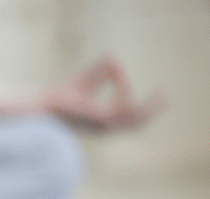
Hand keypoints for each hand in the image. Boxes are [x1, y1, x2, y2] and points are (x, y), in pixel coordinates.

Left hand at [45, 57, 166, 131]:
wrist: (43, 107)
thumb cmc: (61, 97)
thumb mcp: (86, 80)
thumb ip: (101, 71)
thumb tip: (114, 59)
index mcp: (102, 121)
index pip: (125, 111)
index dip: (124, 88)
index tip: (114, 68)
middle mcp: (104, 127)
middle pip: (136, 124)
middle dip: (151, 111)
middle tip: (166, 98)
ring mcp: (103, 126)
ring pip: (134, 120)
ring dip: (149, 108)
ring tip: (162, 97)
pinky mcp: (100, 120)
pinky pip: (123, 107)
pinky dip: (125, 92)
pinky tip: (122, 82)